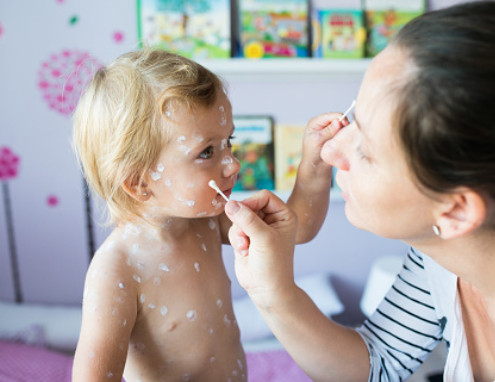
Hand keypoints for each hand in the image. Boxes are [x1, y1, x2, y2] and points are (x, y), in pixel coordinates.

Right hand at [225, 190, 296, 307]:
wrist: (267, 290)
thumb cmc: (273, 265)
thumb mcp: (263, 238)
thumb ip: (247, 219)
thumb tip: (230, 203)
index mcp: (284, 215)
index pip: (264, 196)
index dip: (251, 202)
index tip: (241, 211)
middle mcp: (272, 219)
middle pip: (249, 205)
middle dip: (243, 221)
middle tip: (246, 236)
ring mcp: (258, 228)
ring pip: (238, 217)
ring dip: (239, 233)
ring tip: (247, 247)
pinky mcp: (246, 237)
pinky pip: (234, 229)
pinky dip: (236, 240)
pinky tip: (245, 252)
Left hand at [302, 112, 349, 168]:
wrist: (316, 166)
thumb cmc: (312, 153)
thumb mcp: (317, 140)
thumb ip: (328, 131)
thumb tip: (338, 122)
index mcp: (315, 122)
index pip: (329, 115)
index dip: (338, 117)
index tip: (345, 123)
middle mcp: (322, 124)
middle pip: (336, 118)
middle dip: (343, 123)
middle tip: (347, 131)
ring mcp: (329, 129)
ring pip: (341, 124)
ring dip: (344, 129)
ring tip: (344, 136)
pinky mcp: (335, 135)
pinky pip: (343, 131)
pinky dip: (345, 133)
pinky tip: (345, 138)